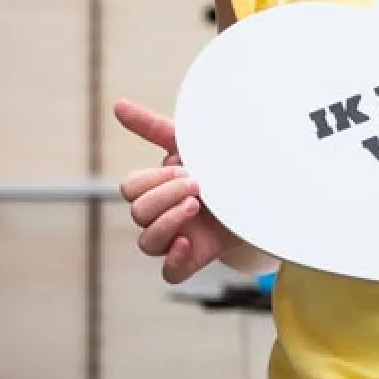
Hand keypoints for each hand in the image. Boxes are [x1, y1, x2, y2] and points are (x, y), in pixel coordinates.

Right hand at [112, 99, 236, 284]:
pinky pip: (169, 273)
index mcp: (156, 189)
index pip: (130, 189)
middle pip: (138, 213)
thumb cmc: (219, 169)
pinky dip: (174, 260)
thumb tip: (118, 105)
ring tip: (197, 205)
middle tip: (197, 184)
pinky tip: (189, 242)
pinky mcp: (193, 259)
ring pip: (148, 242)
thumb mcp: (191, 144)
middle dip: (165, 196)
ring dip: (169, 222)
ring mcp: (175, 238)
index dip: (153, 180)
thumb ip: (153, 127)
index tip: (186, 168)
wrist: (261, 194)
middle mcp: (160, 216)